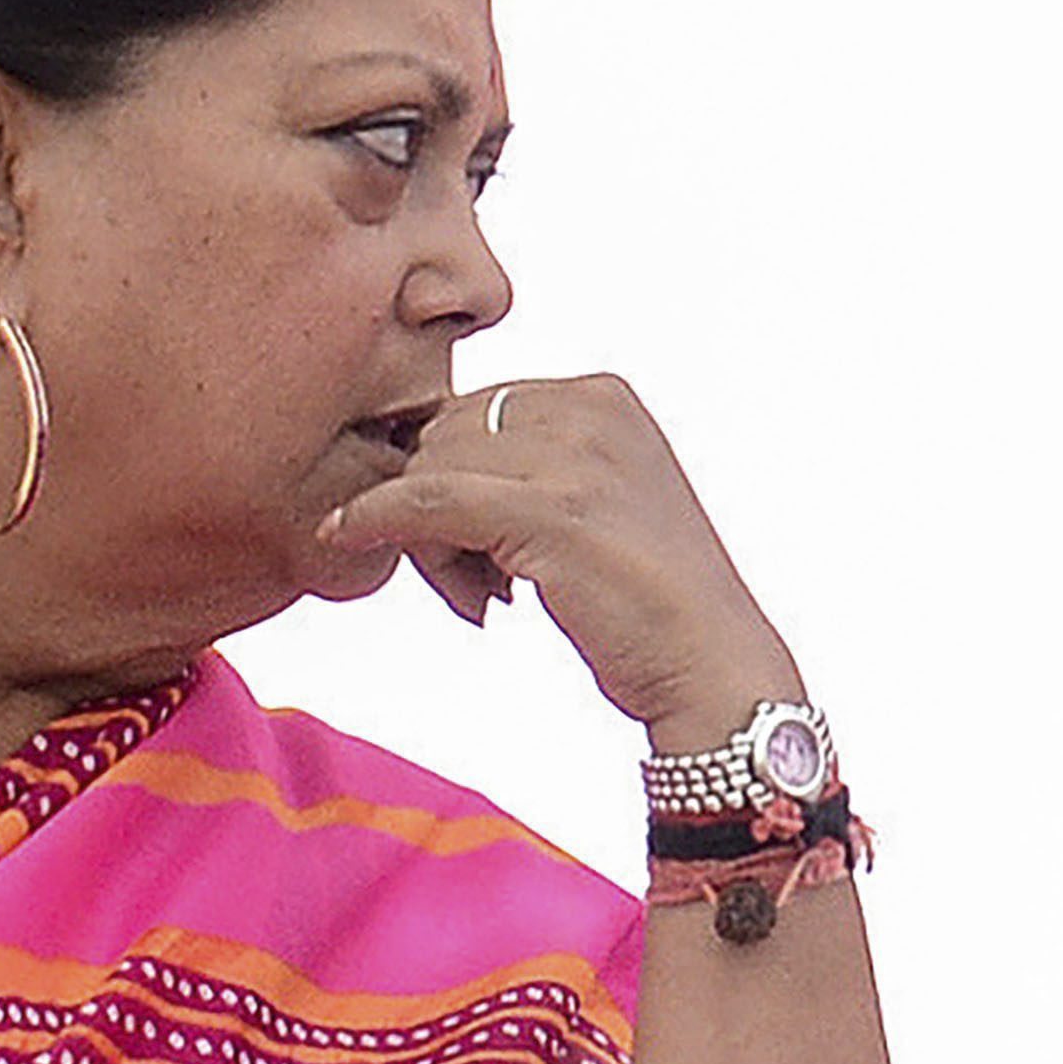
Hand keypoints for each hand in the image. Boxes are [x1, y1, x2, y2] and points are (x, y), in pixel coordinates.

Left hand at [317, 377, 801, 746]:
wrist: (713, 667)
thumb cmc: (650, 606)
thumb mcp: (592, 506)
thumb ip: (526, 470)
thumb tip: (414, 472)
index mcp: (603, 396)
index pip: (476, 409)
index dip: (454, 476)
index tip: (475, 549)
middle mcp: (591, 407)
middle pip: (446, 432)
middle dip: (438, 505)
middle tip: (474, 583)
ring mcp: (572, 455)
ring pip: (429, 466)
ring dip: (429, 537)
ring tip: (483, 595)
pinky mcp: (547, 509)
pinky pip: (424, 498)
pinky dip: (376, 519)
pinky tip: (349, 537)